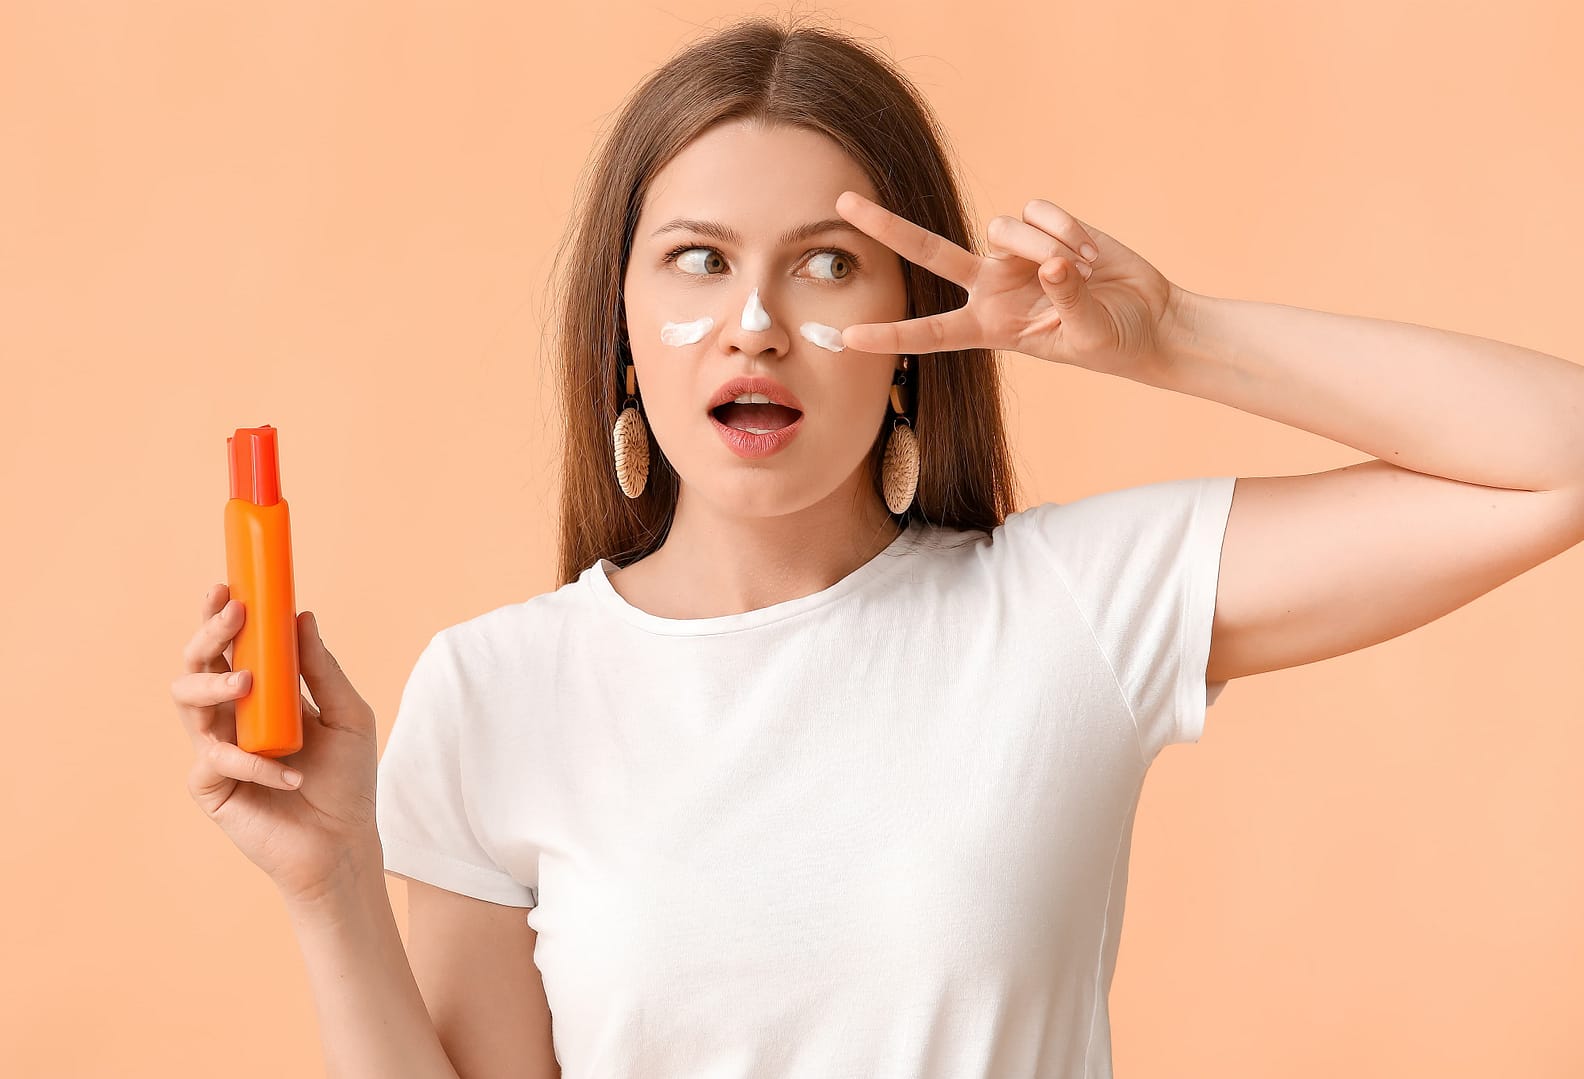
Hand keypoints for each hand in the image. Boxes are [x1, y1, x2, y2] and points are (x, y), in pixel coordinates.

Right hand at [171, 584, 381, 906]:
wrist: (344, 843)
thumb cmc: (347, 780)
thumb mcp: (348, 715)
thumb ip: (322, 669)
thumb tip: (302, 616)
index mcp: (261, 693)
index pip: (231, 647)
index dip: (220, 616)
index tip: (228, 587)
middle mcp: (231, 715)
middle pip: (197, 664)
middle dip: (209, 635)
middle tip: (233, 616)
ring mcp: (216, 749)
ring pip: (187, 702)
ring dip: (215, 684)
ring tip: (248, 683)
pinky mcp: (211, 787)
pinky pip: (215, 760)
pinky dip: (254, 764)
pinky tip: (291, 775)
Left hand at [834, 190, 1189, 377]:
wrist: (1148, 320)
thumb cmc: (1113, 341)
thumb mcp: (1087, 334)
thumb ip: (1067, 300)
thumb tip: (1052, 264)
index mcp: (990, 327)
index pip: (931, 333)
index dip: (890, 335)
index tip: (848, 337)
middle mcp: (991, 288)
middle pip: (928, 252)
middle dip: (886, 228)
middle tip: (842, 203)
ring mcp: (1013, 255)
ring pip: (1003, 228)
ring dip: (1044, 244)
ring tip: (1086, 271)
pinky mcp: (1042, 227)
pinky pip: (1037, 212)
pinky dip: (1066, 228)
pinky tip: (1092, 253)